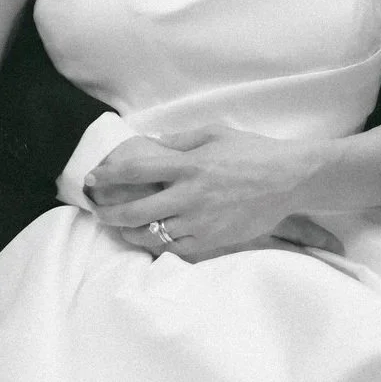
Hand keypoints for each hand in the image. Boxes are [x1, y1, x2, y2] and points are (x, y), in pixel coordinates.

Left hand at [89, 127, 315, 257]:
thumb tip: (155, 143)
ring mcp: (200, 222)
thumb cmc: (252, 152)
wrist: (288, 180)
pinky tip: (151, 239)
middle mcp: (190, 196)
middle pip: (135, 211)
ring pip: (152, 235)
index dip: (108, 176)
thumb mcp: (215, 133)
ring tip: (119, 228)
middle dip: (109, 213)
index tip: (92, 179)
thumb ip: (181, 140)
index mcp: (189, 165)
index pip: (136, 170)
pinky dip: (159, 244)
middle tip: (97, 211)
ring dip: (129, 232)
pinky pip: (175, 248)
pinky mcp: (212, 240)